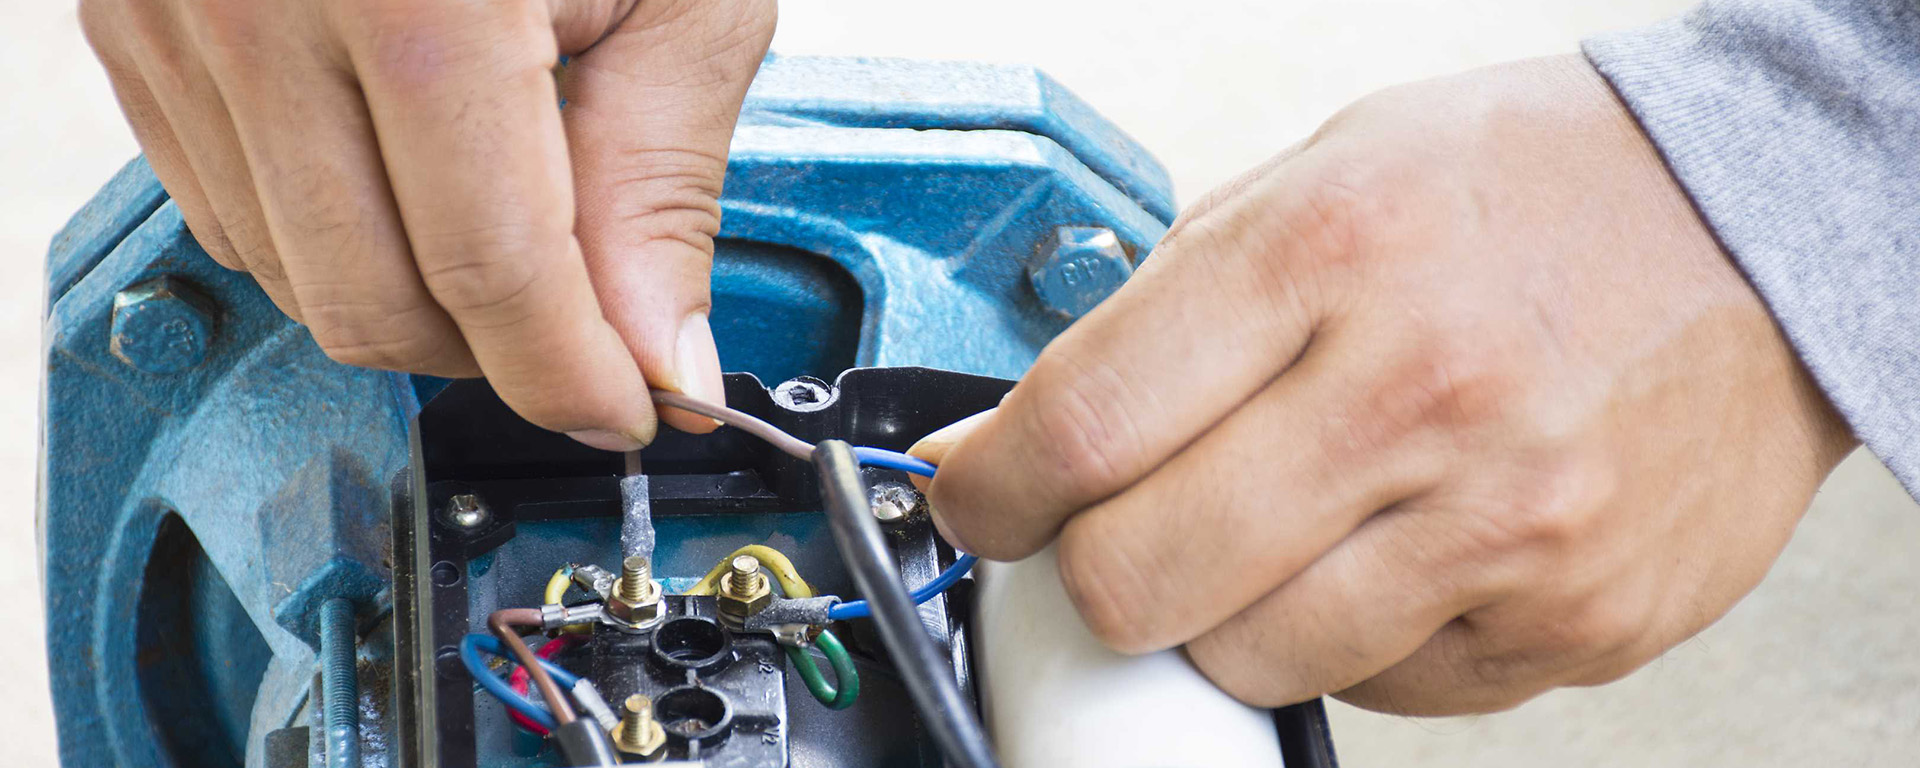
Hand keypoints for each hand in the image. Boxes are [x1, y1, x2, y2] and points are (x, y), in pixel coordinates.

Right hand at [80, 0, 776, 448]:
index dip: (573, 375)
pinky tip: (403, 173)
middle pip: (374, 304)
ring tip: (505, 217)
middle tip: (589, 320)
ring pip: (290, 274)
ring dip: (413, 295)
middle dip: (499, 351)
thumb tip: (656, 355)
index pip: (491, 277)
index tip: (630, 407)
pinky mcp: (132, 15)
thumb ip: (659, 186)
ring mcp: (175, 10)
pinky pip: (223, 203)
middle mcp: (263, 5)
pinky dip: (326, 228)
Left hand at [912, 55, 1855, 713]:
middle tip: (1102, 538)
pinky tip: (1394, 549)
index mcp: (1331, 254)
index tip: (980, 502)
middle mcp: (1419, 392)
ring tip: (1273, 531)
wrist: (1764, 230)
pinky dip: (1349, 637)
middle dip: (1086, 576)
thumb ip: (1173, 304)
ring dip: (1219, 615)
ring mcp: (1507, 523)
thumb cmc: (1532, 190)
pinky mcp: (1574, 618)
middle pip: (1141, 576)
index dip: (993, 490)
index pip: (1084, 425)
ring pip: (1250, 659)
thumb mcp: (1329, 171)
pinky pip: (1382, 689)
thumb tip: (1029, 433)